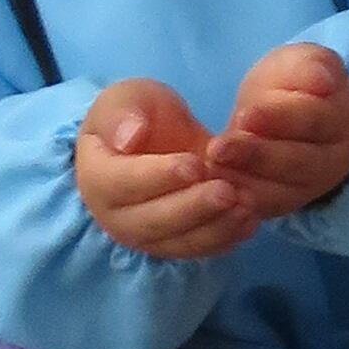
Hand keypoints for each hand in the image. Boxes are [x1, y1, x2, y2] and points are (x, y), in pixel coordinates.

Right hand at [74, 77, 257, 261]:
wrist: (158, 137)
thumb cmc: (137, 114)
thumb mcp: (125, 99)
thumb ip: (121, 114)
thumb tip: (129, 138)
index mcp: (96, 177)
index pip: (124, 183)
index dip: (159, 176)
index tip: (195, 165)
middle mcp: (115, 215)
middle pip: (153, 221)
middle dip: (192, 208)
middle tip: (227, 192)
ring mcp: (145, 235)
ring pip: (178, 241)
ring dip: (214, 228)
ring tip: (247, 207)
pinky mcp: (173, 243)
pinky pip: (198, 249)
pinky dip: (226, 239)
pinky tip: (251, 220)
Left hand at [207, 41, 348, 219]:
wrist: (285, 112)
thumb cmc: (294, 83)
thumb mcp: (303, 62)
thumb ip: (312, 66)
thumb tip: (322, 82)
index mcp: (341, 120)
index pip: (312, 121)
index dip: (279, 119)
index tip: (246, 116)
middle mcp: (333, 161)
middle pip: (297, 162)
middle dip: (255, 156)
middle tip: (218, 148)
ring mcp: (310, 187)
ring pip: (280, 191)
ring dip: (244, 181)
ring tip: (210, 166)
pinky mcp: (285, 204)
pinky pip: (263, 208)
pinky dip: (238, 202)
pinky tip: (212, 189)